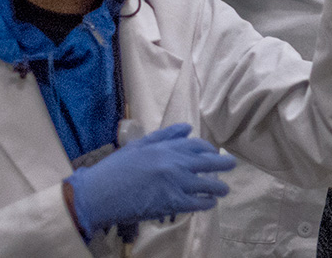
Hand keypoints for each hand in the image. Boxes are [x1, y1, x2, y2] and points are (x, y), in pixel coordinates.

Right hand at [65, 123, 236, 237]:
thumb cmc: (115, 169)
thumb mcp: (139, 145)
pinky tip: (210, 203)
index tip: (213, 153)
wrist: (99, 194)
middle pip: (210, 162)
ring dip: (219, 187)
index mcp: (167, 147)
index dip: (209, 149)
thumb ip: (165, 136)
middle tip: (232, 165)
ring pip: (208, 184)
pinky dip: (207, 203)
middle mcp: (176, 163)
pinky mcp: (173, 203)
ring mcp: (176, 184)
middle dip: (224, 164)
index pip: (197, 145)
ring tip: (223, 190)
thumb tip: (187, 128)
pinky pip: (198, 203)